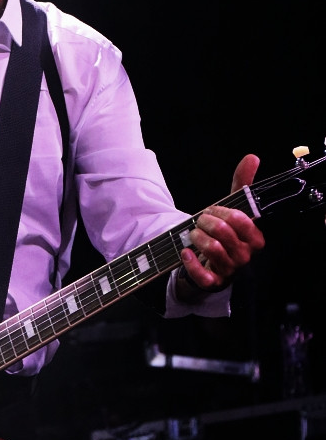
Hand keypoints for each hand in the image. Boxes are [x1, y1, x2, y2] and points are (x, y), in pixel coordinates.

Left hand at [178, 153, 265, 295]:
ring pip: (212, 249)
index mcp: (254, 238)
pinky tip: (184, 252)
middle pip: (224, 232)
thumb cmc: (224, 234)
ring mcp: (230, 270)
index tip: (212, 210)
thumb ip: (242, 185)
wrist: (211, 263)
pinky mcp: (213, 282)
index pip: (241, 220)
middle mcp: (245, 255)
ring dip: (196, 237)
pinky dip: (190, 261)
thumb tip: (252, 157)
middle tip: (199, 221)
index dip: (222, 211)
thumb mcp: (232, 209)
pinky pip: (202, 275)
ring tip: (192, 234)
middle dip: (206, 221)